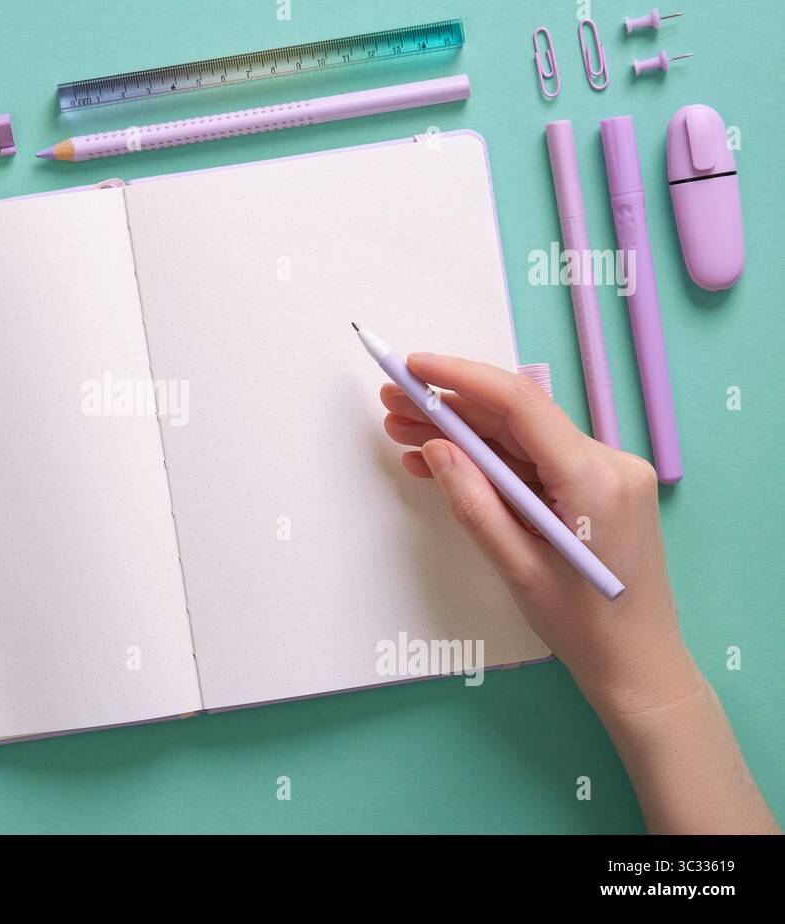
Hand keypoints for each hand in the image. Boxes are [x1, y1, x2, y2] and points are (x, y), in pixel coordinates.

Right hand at [379, 353, 693, 712]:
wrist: (639, 665)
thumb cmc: (585, 628)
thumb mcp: (518, 568)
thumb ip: (474, 502)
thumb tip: (436, 448)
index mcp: (595, 478)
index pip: (521, 405)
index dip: (462, 378)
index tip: (414, 367)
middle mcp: (608, 463)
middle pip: (517, 419)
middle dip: (450, 409)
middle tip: (393, 402)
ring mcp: (605, 474)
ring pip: (521, 440)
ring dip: (463, 436)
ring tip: (403, 430)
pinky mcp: (596, 489)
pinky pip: (534, 463)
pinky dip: (489, 463)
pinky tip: (440, 463)